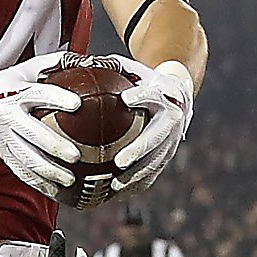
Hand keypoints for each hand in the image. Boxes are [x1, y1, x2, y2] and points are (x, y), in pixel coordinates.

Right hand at [0, 55, 80, 198]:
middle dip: (55, 146)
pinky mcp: (2, 153)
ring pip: (26, 158)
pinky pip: (20, 171)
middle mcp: (6, 116)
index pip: (38, 94)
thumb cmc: (10, 83)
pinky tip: (55, 190)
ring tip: (69, 180)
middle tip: (75, 156)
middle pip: (32, 134)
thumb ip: (56, 63)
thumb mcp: (28, 68)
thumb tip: (90, 61)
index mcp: (15, 92)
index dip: (58, 99)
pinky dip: (38, 183)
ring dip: (48, 171)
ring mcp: (2, 138)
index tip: (78, 104)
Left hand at [111, 58, 194, 195]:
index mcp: (163, 95)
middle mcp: (172, 119)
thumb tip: (79, 63)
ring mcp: (173, 140)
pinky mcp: (168, 155)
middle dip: (139, 151)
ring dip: (138, 176)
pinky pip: (154, 173)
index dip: (141, 97)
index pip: (152, 95)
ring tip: (116, 186)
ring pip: (157, 161)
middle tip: (119, 162)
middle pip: (157, 138)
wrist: (178, 95)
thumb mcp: (132, 69)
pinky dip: (137, 184)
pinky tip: (116, 194)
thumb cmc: (145, 79)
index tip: (126, 99)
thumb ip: (110, 67)